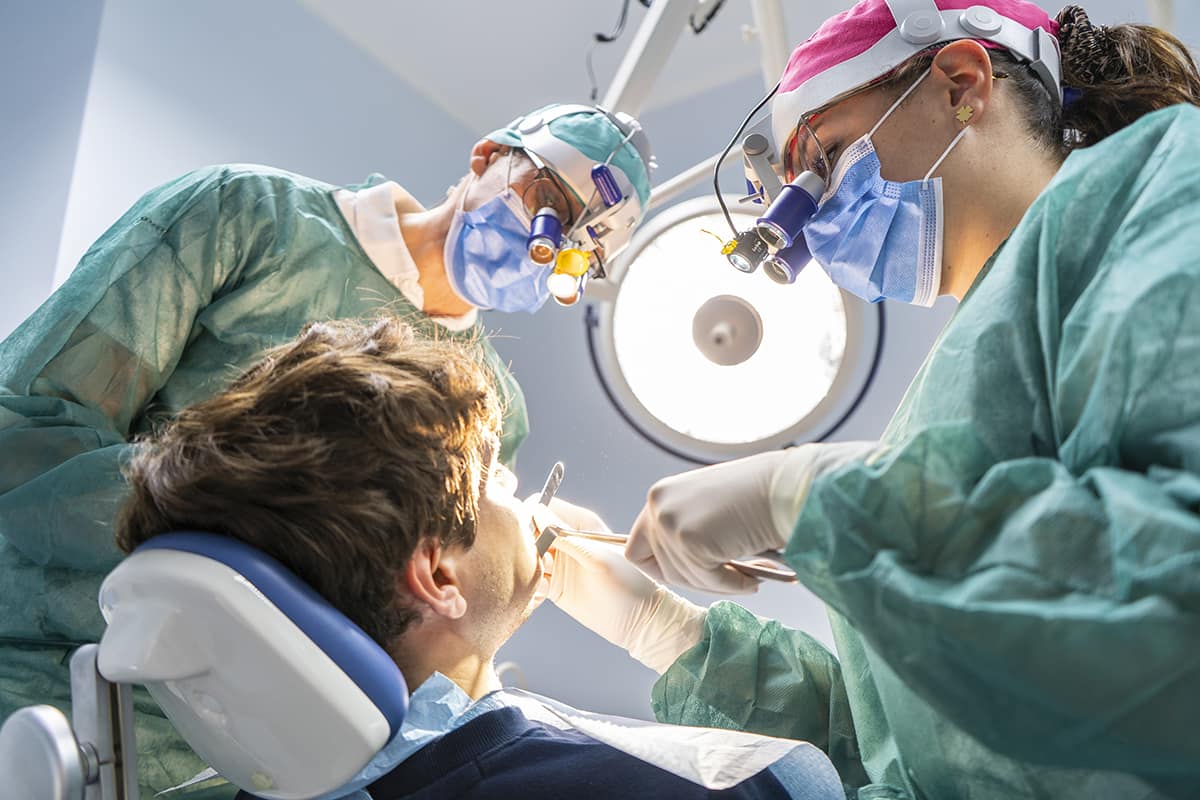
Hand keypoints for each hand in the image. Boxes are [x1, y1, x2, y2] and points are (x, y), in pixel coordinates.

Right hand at [537, 498, 704, 672]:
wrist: (638, 622)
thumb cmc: (629, 583)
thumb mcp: (596, 556)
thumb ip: (564, 536)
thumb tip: (535, 512)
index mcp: (580, 523)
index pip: (544, 507)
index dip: (529, 514)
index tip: (523, 529)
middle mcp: (566, 539)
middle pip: (530, 529)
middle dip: (524, 540)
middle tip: (533, 557)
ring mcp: (559, 562)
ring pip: (527, 554)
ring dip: (526, 563)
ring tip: (541, 575)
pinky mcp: (553, 584)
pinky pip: (531, 577)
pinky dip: (530, 582)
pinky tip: (544, 591)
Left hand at [625, 449, 791, 594]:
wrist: (784, 486)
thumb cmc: (757, 495)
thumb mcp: (707, 508)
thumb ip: (687, 529)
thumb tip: (682, 568)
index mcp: (660, 496)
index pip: (636, 547)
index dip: (660, 568)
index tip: (688, 576)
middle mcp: (657, 507)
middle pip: (663, 569)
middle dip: (697, 580)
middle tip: (728, 579)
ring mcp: (670, 524)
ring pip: (686, 579)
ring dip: (718, 583)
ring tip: (748, 575)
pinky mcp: (690, 541)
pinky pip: (709, 580)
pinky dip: (733, 585)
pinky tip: (753, 579)